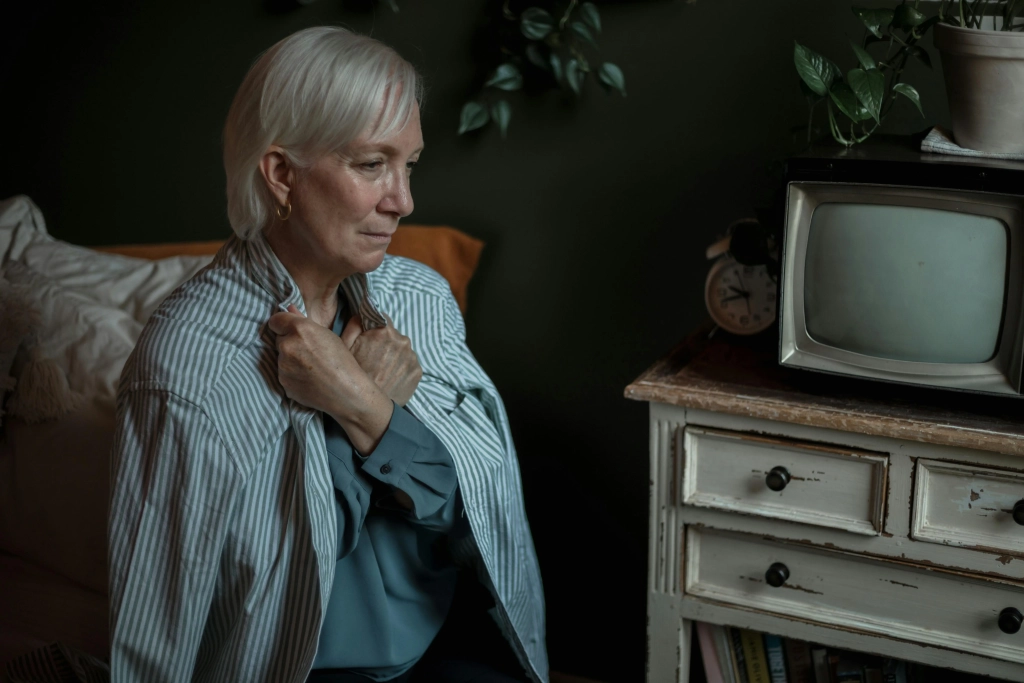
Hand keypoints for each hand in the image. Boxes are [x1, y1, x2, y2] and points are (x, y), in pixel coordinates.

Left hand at [268, 305, 391, 453]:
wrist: (347, 392)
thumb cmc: (342, 361)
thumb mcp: (327, 335)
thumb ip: (303, 321)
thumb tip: (289, 309)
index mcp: (299, 329)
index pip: (275, 320)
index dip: (283, 324)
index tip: (291, 329)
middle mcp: (287, 346)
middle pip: (279, 339)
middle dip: (290, 342)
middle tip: (309, 352)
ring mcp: (283, 366)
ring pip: (281, 358)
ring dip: (291, 360)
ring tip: (311, 367)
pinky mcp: (283, 383)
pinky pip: (284, 374)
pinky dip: (292, 375)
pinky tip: (309, 379)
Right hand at [341, 314, 421, 406]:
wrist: (366, 409)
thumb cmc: (351, 377)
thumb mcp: (343, 347)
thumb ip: (353, 325)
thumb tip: (362, 315)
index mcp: (383, 331)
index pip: (381, 318)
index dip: (373, 327)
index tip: (369, 337)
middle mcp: (402, 341)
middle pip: (393, 334)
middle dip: (384, 342)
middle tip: (372, 358)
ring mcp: (412, 357)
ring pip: (402, 349)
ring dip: (394, 355)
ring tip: (381, 369)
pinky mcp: (418, 372)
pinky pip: (409, 363)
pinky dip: (401, 368)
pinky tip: (390, 377)